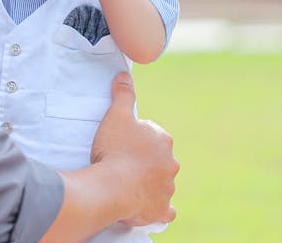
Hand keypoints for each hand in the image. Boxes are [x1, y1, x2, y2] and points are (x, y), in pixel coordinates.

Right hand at [91, 73, 178, 225]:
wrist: (113, 187)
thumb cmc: (114, 149)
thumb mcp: (116, 116)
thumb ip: (123, 95)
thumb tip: (124, 75)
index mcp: (163, 140)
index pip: (152, 135)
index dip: (135, 138)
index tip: (121, 142)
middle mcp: (171, 163)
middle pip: (158, 159)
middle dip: (145, 160)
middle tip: (121, 162)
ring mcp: (168, 188)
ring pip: (161, 183)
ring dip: (148, 182)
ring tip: (126, 182)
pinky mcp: (162, 209)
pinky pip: (164, 210)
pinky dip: (156, 208)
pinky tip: (144, 204)